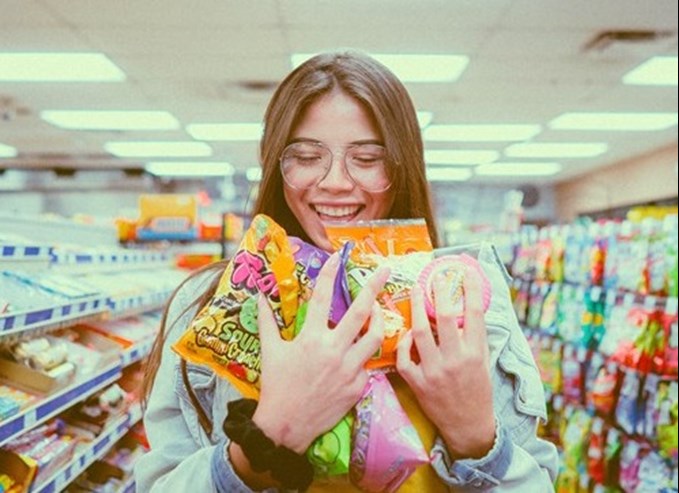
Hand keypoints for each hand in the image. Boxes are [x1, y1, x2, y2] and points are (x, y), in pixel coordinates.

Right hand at [253, 253, 388, 452]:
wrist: (285, 427)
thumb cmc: (275, 386)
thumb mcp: (270, 351)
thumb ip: (267, 321)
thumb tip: (258, 296)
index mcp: (310, 338)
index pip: (321, 297)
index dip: (328, 274)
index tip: (336, 257)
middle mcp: (333, 350)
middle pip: (361, 312)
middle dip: (374, 287)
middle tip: (385, 270)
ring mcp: (349, 369)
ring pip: (376, 337)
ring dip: (380, 320)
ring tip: (379, 311)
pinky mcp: (358, 387)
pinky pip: (368, 365)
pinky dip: (365, 356)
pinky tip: (360, 352)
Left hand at [396, 268, 495, 458]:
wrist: (468, 426)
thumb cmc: (478, 390)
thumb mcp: (484, 362)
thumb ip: (474, 336)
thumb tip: (467, 305)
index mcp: (475, 353)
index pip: (474, 313)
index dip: (471, 288)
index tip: (467, 271)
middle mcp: (455, 360)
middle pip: (445, 317)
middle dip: (440, 292)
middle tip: (435, 276)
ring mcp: (434, 372)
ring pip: (420, 333)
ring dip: (417, 309)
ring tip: (416, 291)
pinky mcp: (418, 384)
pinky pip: (404, 358)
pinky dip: (404, 343)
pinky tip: (407, 333)